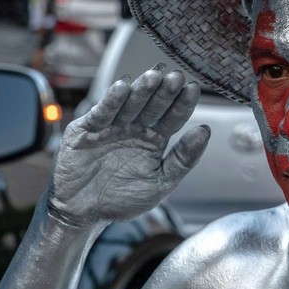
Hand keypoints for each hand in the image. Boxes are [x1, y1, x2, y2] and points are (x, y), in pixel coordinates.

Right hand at [48, 66, 209, 225]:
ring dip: (141, 90)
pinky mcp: (87, 129)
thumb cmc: (122, 199)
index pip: (173, 118)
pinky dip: (111, 100)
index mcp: (155, 140)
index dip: (183, 104)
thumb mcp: (160, 183)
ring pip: (129, 104)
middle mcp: (135, 129)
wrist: (83, 212)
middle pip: (152, 106)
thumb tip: (205, 131)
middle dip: (164, 91)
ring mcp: (111, 126)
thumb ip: (183, 159)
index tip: (193, 89)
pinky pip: (101, 112)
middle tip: (175, 76)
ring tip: (154, 76)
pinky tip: (123, 86)